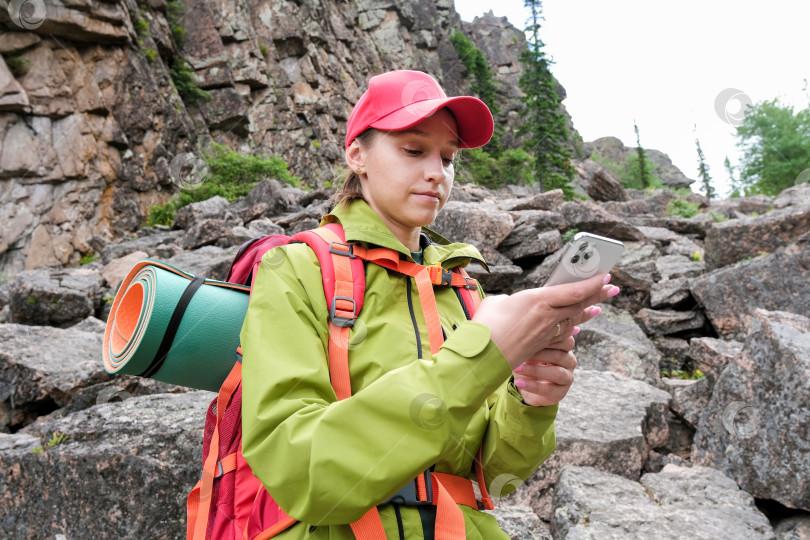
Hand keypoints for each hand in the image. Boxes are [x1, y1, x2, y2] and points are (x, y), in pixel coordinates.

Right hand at [472, 273, 618, 369]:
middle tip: (613, 288)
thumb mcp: (497, 302)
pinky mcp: (541, 344)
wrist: (483, 357)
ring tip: (598, 307)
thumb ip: (511, 299)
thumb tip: (514, 303)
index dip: (592, 283)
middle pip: (579, 303)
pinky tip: (575, 326)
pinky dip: (570, 326)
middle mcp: (547, 316)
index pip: (574, 290)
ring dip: (586, 311)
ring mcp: (546, 332)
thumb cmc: (486, 325)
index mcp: (538, 300)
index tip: (606, 275)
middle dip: (597, 295)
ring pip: (572, 318)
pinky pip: (561, 332)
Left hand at [513, 332, 577, 406]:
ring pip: (556, 373)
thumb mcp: (531, 348)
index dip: (548, 339)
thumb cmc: (530, 360)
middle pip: (559, 356)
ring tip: (517, 368)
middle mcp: (570, 361)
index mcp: (565, 347)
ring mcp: (568, 377)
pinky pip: (549, 390)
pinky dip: (532, 386)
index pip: (564, 340)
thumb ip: (534, 338)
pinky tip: (519, 382)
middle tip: (520, 353)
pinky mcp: (561, 393)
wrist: (528, 384)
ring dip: (535, 370)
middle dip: (538, 354)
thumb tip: (527, 324)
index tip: (529, 337)